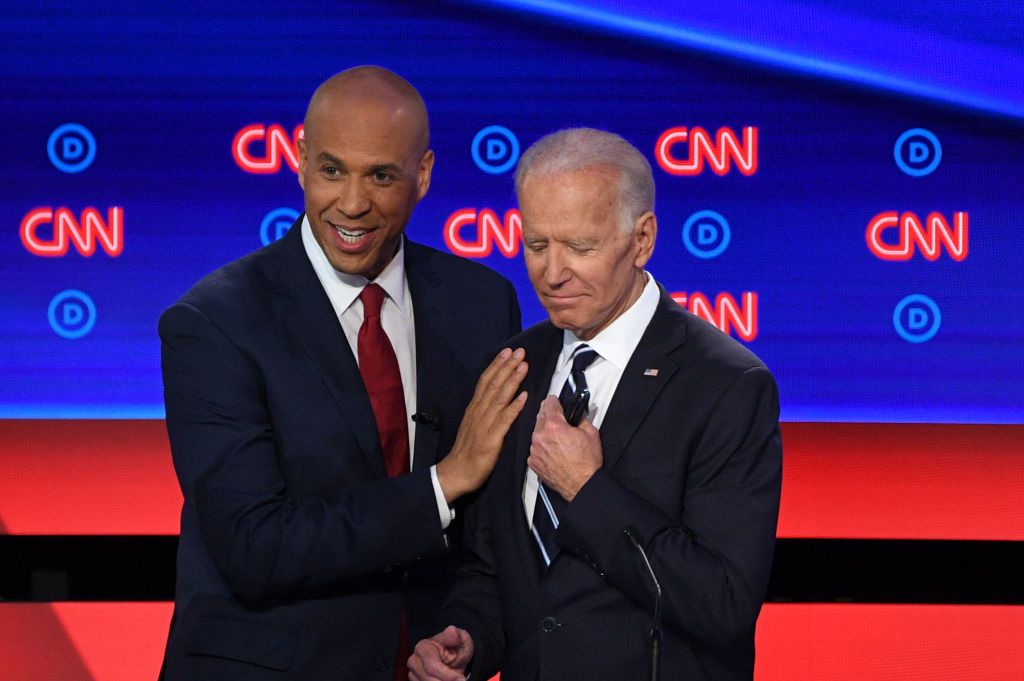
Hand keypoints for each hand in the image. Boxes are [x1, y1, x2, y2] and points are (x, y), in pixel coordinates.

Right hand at [408, 625, 473, 680]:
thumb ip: (457, 636)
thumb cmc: (456, 648)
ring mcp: (412, 674)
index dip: (448, 675)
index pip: (432, 666)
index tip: (461, 679)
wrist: (453, 659)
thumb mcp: (462, 640)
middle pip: (428, 680)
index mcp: (423, 647)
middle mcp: (414, 661)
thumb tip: (452, 631)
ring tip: (453, 680)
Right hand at [436, 348, 527, 502]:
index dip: (497, 365)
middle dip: (507, 366)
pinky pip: (504, 420)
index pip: (486, 381)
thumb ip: (485, 410)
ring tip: (523, 366)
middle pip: (493, 384)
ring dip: (512, 380)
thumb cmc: (468, 449)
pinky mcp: (491, 439)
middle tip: (520, 352)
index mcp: (474, 408)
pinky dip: (514, 407)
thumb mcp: (474, 424)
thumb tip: (499, 395)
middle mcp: (478, 412)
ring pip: (499, 398)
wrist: (456, 472)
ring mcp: (484, 424)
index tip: (508, 352)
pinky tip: (524, 396)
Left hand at [528, 395, 601, 501]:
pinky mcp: (533, 462)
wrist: (581, 485)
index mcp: (554, 426)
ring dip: (545, 433)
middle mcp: (540, 436)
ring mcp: (535, 450)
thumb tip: (577, 414)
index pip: (549, 403)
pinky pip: (535, 448)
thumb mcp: (591, 433)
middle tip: (560, 420)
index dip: (554, 401)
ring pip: (537, 433)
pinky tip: (554, 452)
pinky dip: (542, 447)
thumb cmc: (586, 464)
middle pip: (540, 416)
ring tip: (559, 440)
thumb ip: (580, 419)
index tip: (555, 401)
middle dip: (550, 416)